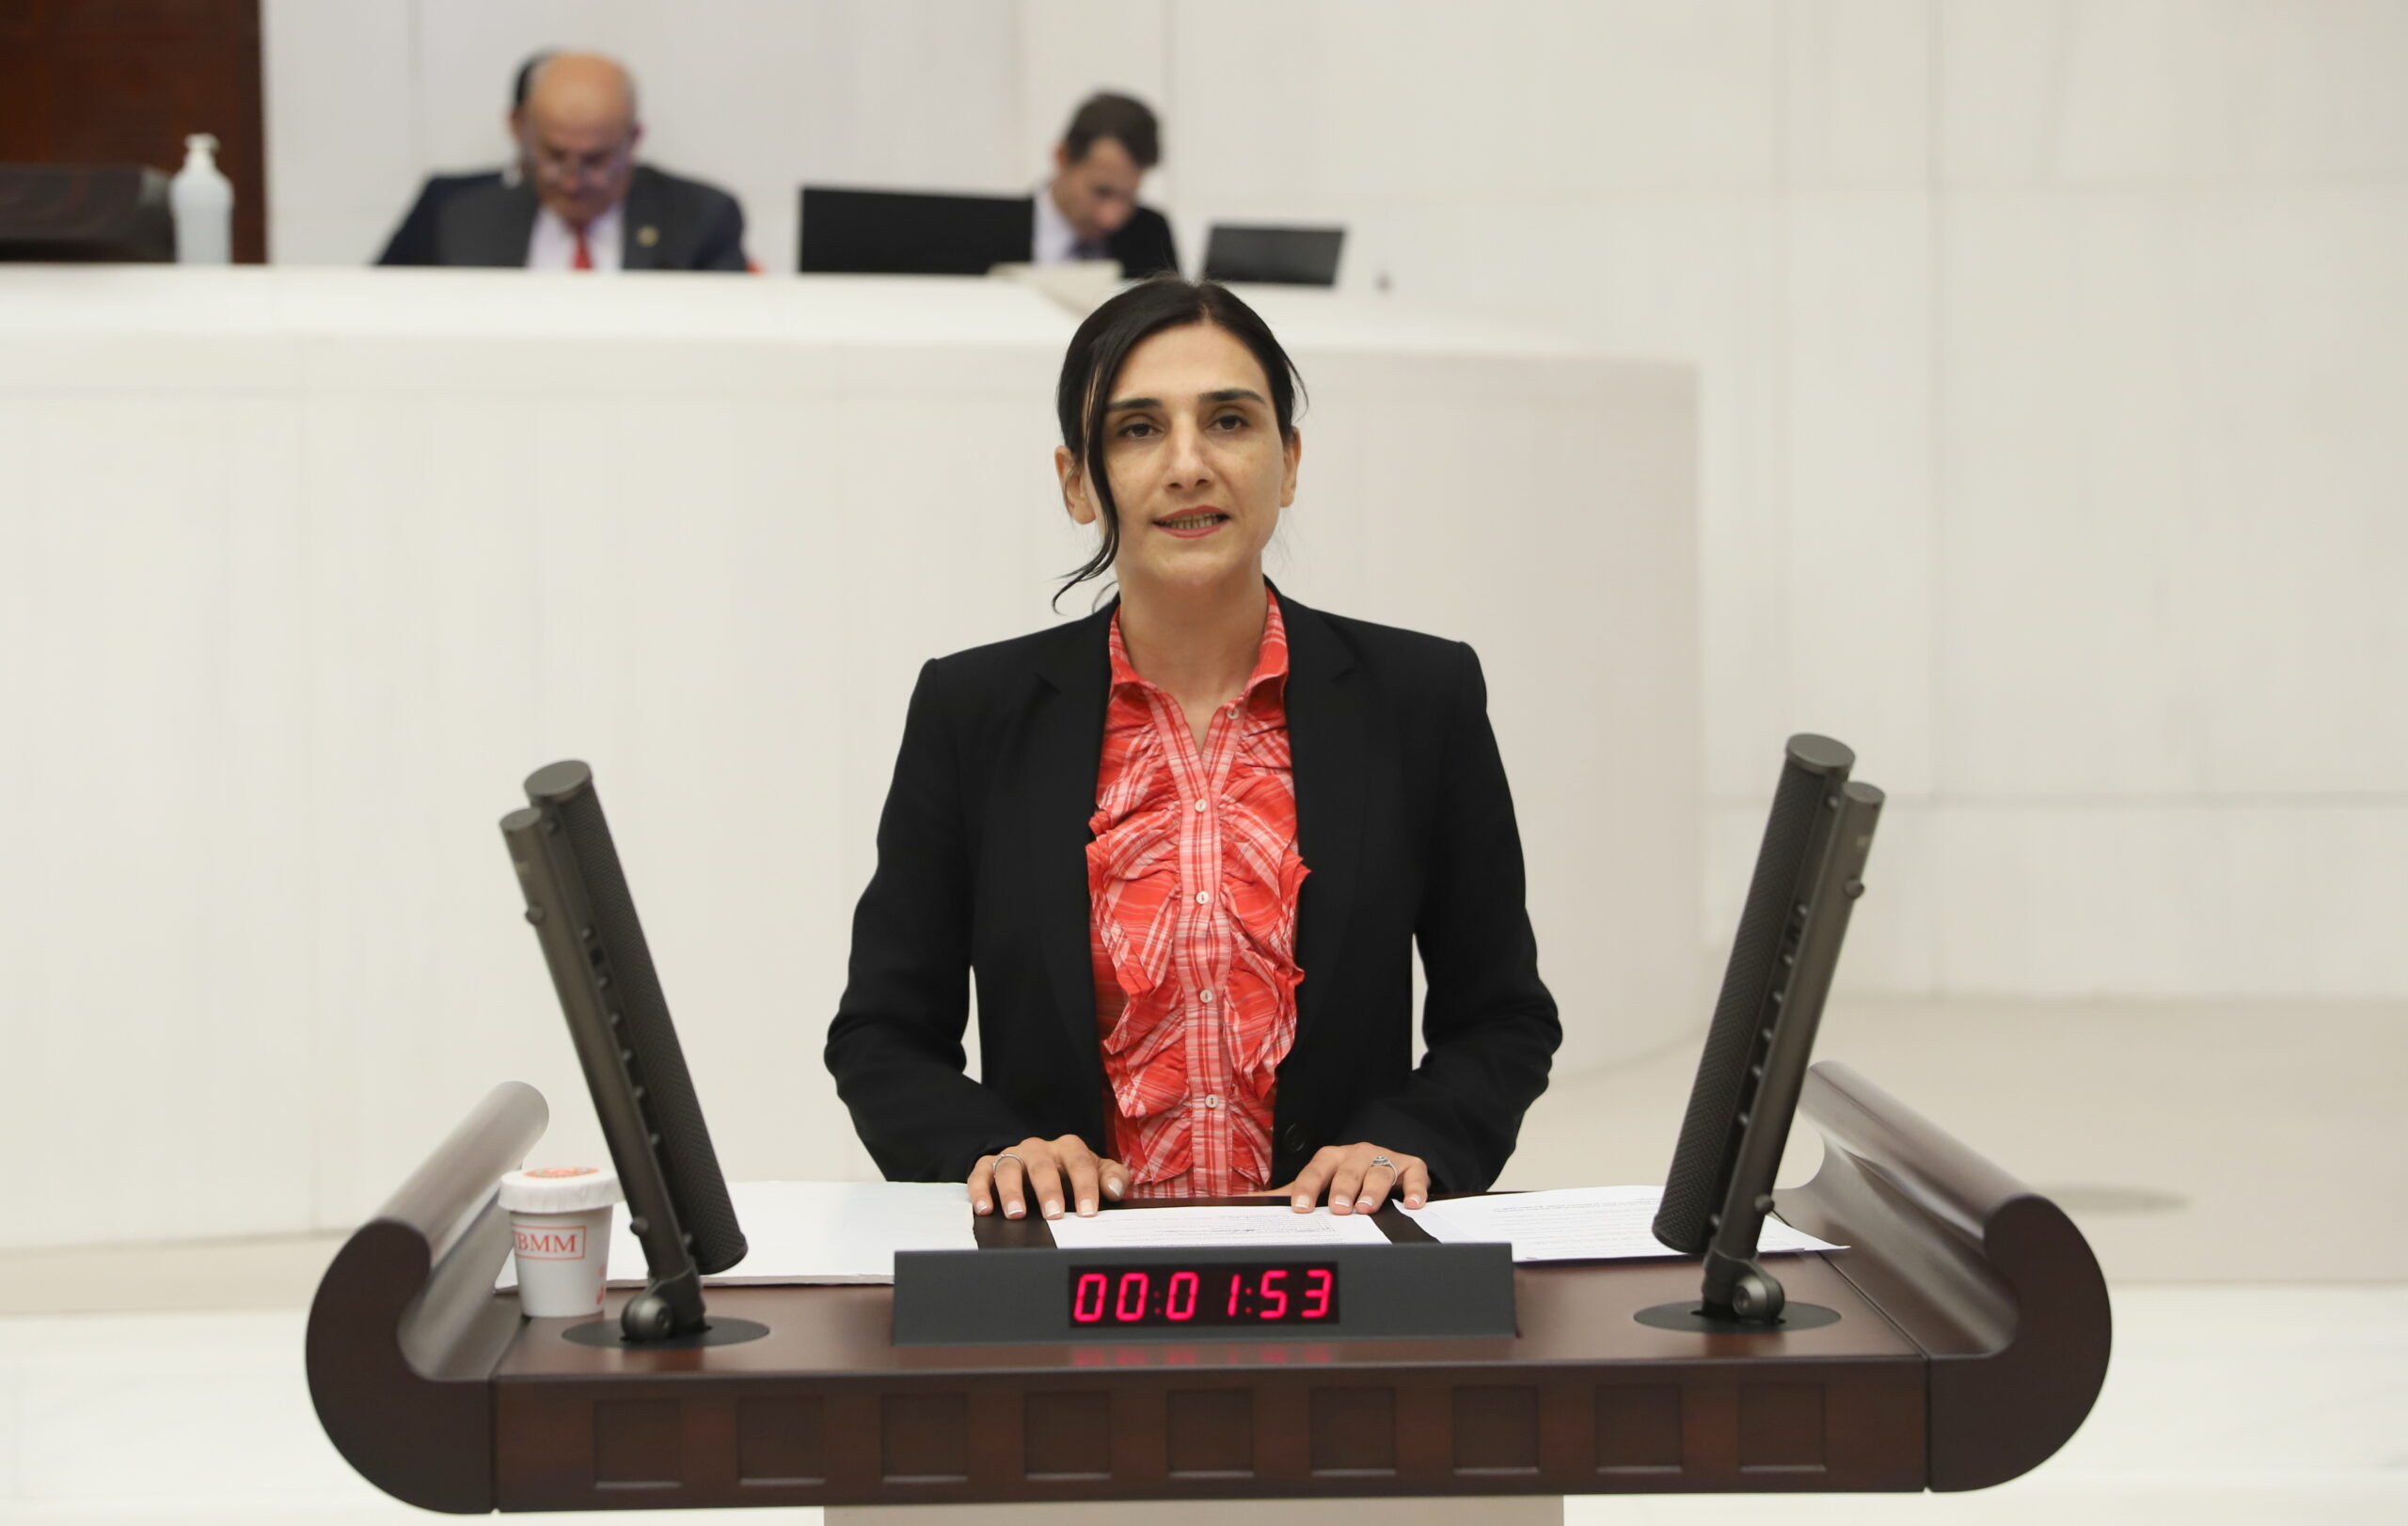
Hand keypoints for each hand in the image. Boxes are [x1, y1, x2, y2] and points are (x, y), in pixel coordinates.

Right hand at [970, 1135, 1127, 1219]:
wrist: (1040, 1166)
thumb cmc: (1070, 1173)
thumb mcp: (1096, 1172)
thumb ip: (1113, 1178)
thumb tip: (1116, 1189)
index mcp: (1068, 1148)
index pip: (1079, 1163)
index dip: (1085, 1187)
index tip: (1088, 1211)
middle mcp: (1039, 1149)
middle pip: (1042, 1165)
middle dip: (1048, 1190)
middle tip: (1053, 1214)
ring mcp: (1013, 1156)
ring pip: (1009, 1168)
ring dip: (1011, 1191)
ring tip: (1016, 1214)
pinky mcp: (990, 1166)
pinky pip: (981, 1173)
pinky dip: (980, 1190)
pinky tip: (984, 1209)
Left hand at [1277, 1143, 1427, 1214]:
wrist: (1384, 1165)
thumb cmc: (1345, 1180)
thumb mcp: (1318, 1187)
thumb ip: (1291, 1197)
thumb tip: (1254, 1208)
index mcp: (1331, 1158)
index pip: (1315, 1170)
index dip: (1306, 1188)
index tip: (1299, 1208)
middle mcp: (1357, 1154)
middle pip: (1349, 1169)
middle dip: (1342, 1188)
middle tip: (1338, 1208)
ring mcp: (1385, 1158)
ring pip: (1380, 1170)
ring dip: (1373, 1189)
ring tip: (1367, 1208)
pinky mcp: (1411, 1167)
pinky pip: (1415, 1174)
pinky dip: (1416, 1188)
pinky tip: (1412, 1204)